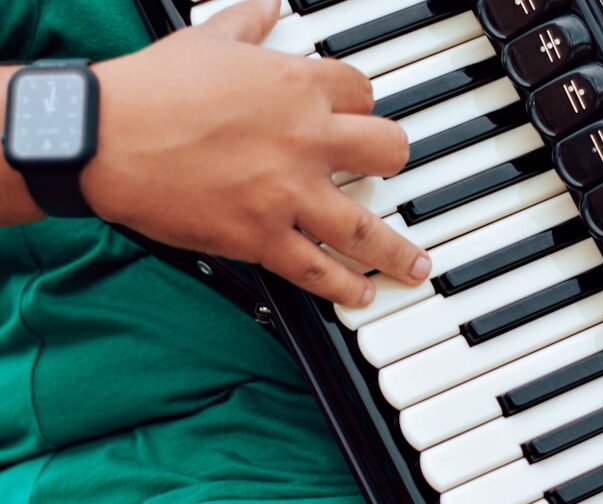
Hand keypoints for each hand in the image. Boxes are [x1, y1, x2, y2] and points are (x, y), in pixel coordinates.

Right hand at [81, 0, 430, 306]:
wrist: (105, 139)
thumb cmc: (152, 89)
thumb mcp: (207, 38)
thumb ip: (249, 21)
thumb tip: (270, 4)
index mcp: (297, 86)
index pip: (363, 93)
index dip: (364, 105)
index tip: (358, 116)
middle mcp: (306, 141)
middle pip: (389, 153)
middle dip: (394, 162)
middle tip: (389, 173)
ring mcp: (288, 194)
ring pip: (366, 229)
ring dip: (397, 252)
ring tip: (415, 267)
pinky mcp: (262, 238)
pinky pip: (317, 270)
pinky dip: (344, 287)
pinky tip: (363, 294)